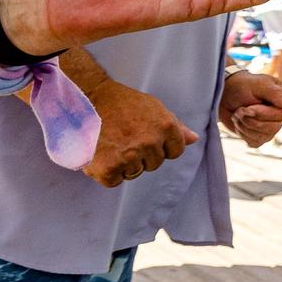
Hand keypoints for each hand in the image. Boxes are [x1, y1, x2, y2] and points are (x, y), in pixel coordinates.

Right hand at [83, 80, 198, 186]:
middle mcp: (151, 143)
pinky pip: (115, 181)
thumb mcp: (154, 108)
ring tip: (111, 143)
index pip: (175, 152)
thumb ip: (175, 126)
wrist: (88, 100)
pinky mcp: (109, 168)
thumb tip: (194, 139)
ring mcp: (130, 156)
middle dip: (142, 155)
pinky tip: (101, 154)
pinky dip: (107, 173)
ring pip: (135, 173)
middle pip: (155, 164)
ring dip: (124, 164)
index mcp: (166, 127)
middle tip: (124, 138)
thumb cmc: (122, 103)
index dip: (161, 147)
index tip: (145, 137)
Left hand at [219, 71, 281, 147]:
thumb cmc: (242, 85)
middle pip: (273, 128)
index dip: (262, 113)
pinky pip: (255, 142)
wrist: (225, 94)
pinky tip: (240, 122)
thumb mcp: (258, 85)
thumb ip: (276, 93)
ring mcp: (273, 126)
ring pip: (264, 137)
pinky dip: (243, 133)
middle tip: (240, 110)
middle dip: (251, 120)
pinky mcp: (260, 136)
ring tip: (238, 113)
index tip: (247, 107)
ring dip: (245, 126)